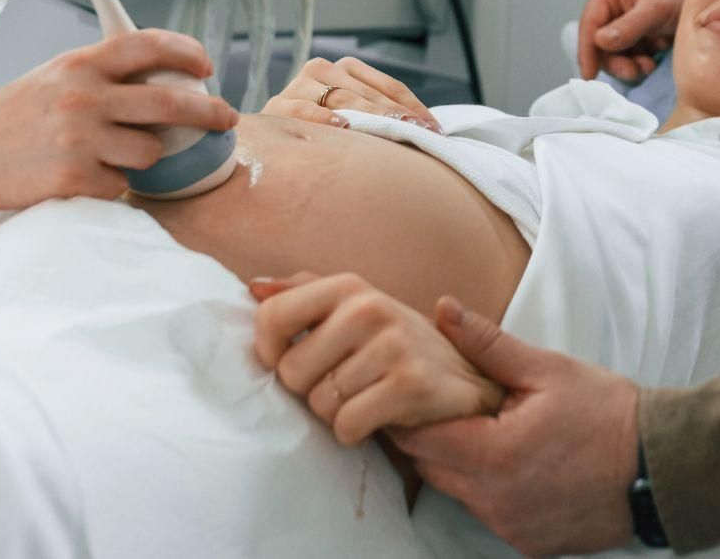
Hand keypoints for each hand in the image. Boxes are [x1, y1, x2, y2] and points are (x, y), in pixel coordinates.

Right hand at [0, 30, 234, 208]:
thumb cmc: (13, 118)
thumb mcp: (56, 77)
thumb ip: (103, 74)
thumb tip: (163, 79)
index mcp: (81, 64)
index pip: (147, 44)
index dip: (186, 51)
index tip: (206, 65)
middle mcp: (84, 96)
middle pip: (169, 101)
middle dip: (208, 112)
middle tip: (225, 119)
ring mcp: (80, 138)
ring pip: (151, 151)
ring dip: (147, 158)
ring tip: (116, 156)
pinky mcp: (74, 176)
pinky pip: (122, 185)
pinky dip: (114, 185)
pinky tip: (87, 177)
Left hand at [250, 272, 502, 444]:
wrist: (464, 374)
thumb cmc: (392, 345)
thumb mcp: (351, 309)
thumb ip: (301, 295)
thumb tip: (254, 287)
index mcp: (348, 286)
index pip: (273, 317)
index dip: (269, 353)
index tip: (287, 362)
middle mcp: (370, 308)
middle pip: (291, 371)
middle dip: (308, 390)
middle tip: (340, 385)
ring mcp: (393, 345)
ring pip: (320, 404)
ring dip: (335, 413)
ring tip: (363, 397)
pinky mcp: (411, 384)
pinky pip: (347, 424)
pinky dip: (354, 432)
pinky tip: (376, 416)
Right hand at [263, 56, 441, 132]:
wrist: (272, 144)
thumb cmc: (323, 132)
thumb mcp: (354, 118)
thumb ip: (381, 117)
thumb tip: (428, 132)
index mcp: (344, 67)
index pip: (387, 85)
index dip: (412, 106)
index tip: (434, 129)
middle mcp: (321, 69)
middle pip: (367, 93)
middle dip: (395, 115)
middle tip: (419, 133)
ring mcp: (298, 86)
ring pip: (340, 98)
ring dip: (369, 116)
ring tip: (391, 130)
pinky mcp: (277, 107)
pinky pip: (302, 110)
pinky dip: (322, 117)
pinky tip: (340, 126)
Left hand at [393, 299, 639, 555]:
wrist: (661, 467)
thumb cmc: (608, 414)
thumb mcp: (547, 369)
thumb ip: (487, 344)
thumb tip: (444, 310)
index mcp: (493, 457)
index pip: (418, 439)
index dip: (407, 413)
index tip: (410, 390)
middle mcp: (494, 502)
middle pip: (432, 469)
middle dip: (431, 436)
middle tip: (446, 404)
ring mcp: (511, 528)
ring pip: (458, 493)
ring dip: (460, 464)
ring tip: (485, 429)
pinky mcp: (529, 544)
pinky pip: (489, 514)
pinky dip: (490, 490)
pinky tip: (515, 462)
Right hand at [576, 0, 695, 82]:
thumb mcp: (655, 7)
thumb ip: (629, 26)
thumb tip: (600, 42)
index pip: (589, 25)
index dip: (587, 51)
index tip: (590, 75)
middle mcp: (611, 10)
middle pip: (599, 46)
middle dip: (616, 62)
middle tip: (635, 72)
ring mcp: (623, 26)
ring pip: (614, 56)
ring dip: (629, 66)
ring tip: (649, 66)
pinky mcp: (637, 39)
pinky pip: (629, 59)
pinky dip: (639, 64)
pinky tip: (654, 60)